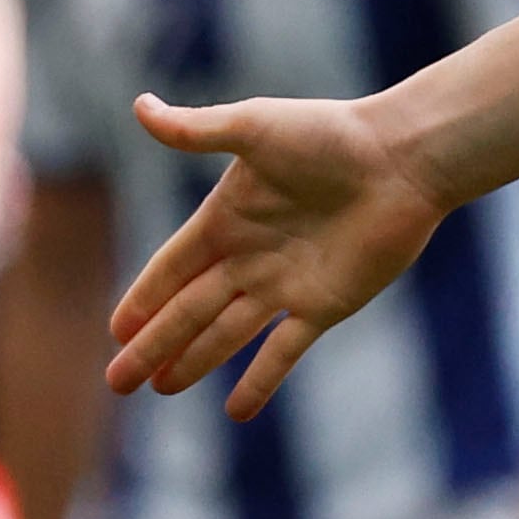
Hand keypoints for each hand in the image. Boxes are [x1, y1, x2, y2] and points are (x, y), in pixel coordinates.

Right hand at [107, 92, 446, 416]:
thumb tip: (138, 107)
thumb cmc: (330, 134)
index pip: (171, 270)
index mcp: (226, 220)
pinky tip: (236, 412)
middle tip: (118, 382)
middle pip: (189, 312)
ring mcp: (286, 285)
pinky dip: (260, 380)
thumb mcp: (254, 127)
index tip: (115, 332)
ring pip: (227, 335)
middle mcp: (250, 258)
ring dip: (194, 363)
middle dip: (153, 346)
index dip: (143, 300)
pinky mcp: (325, 304)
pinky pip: (284, 350)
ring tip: (161, 388)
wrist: (403, 158)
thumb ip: (196, 131)